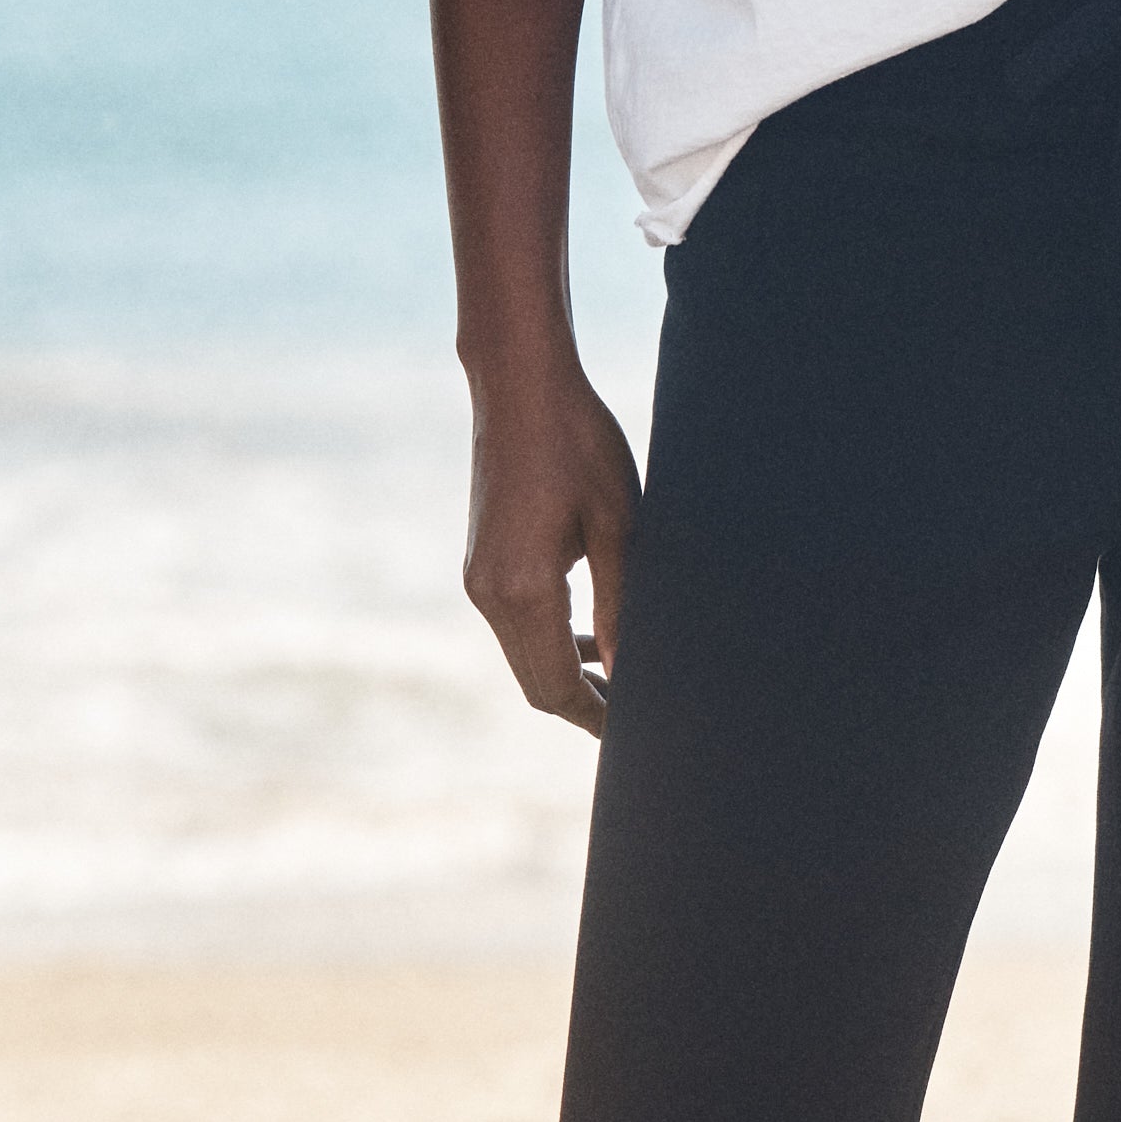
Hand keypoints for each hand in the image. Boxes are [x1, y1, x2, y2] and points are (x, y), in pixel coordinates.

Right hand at [461, 367, 639, 737]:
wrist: (520, 384)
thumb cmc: (579, 444)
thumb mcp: (620, 527)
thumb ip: (622, 609)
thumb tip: (629, 677)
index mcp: (522, 590)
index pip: (557, 689)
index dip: (598, 719)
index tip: (639, 737)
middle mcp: (489, 593)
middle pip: (536, 686)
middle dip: (586, 709)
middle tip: (641, 720)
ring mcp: (479, 579)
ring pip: (525, 659)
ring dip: (570, 677)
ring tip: (625, 684)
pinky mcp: (483, 563)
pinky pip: (518, 627)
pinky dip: (553, 645)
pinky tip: (594, 640)